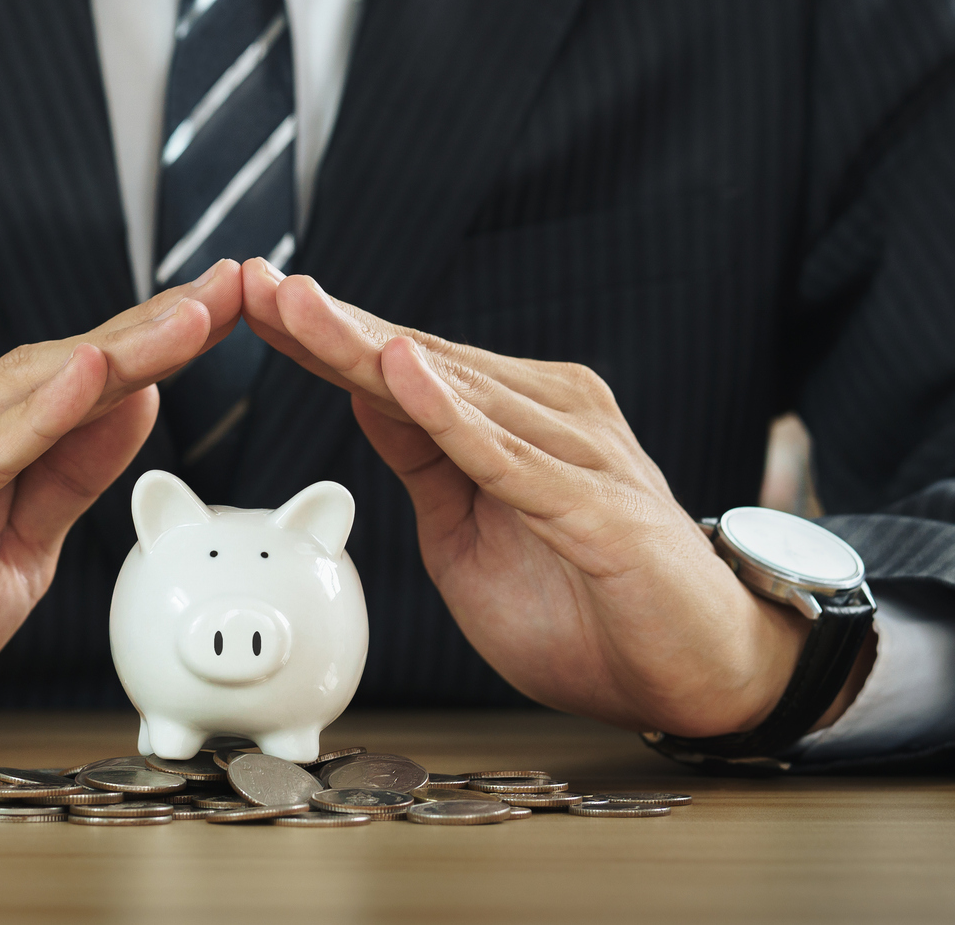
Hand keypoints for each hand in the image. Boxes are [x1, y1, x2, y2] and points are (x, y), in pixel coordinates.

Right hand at [0, 261, 246, 725]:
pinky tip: (83, 385)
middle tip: (234, 284)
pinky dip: (29, 421)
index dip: (162, 339)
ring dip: (112, 354)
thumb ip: (69, 477)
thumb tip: (137, 404)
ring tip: (185, 320)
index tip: (235, 301)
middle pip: (68, 364)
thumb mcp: (13, 551)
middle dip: (157, 325)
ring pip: (26, 393)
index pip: (88, 375)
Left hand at [240, 259, 869, 737]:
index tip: (254, 296)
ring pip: (451, 394)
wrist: (700, 675)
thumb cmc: (588, 607)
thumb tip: (363, 393)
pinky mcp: (596, 509)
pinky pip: (508, 458)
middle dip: (328, 322)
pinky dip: (450, 415)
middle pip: (416, 363)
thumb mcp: (467, 535)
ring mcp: (576, 455)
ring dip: (368, 348)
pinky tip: (399, 376)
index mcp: (512, 421)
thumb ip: (423, 462)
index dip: (325, 335)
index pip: (401, 367)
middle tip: (257, 280)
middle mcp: (548, 415)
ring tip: (301, 307)